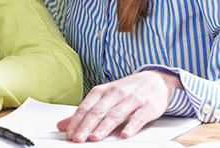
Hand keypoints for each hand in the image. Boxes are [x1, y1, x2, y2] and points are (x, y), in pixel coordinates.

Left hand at [57, 70, 180, 142]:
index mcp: (103, 91)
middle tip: (77, 139)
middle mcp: (116, 93)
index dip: (76, 121)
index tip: (69, 134)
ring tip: (94, 138)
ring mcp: (132, 99)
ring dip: (103, 128)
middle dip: (86, 126)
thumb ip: (86, 111)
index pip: (86, 107)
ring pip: (115, 114)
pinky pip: (138, 118)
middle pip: (98, 111)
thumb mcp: (105, 97)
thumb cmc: (127, 90)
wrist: (155, 80)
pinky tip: (124, 135)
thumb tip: (64, 125)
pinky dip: (131, 127)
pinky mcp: (147, 107)